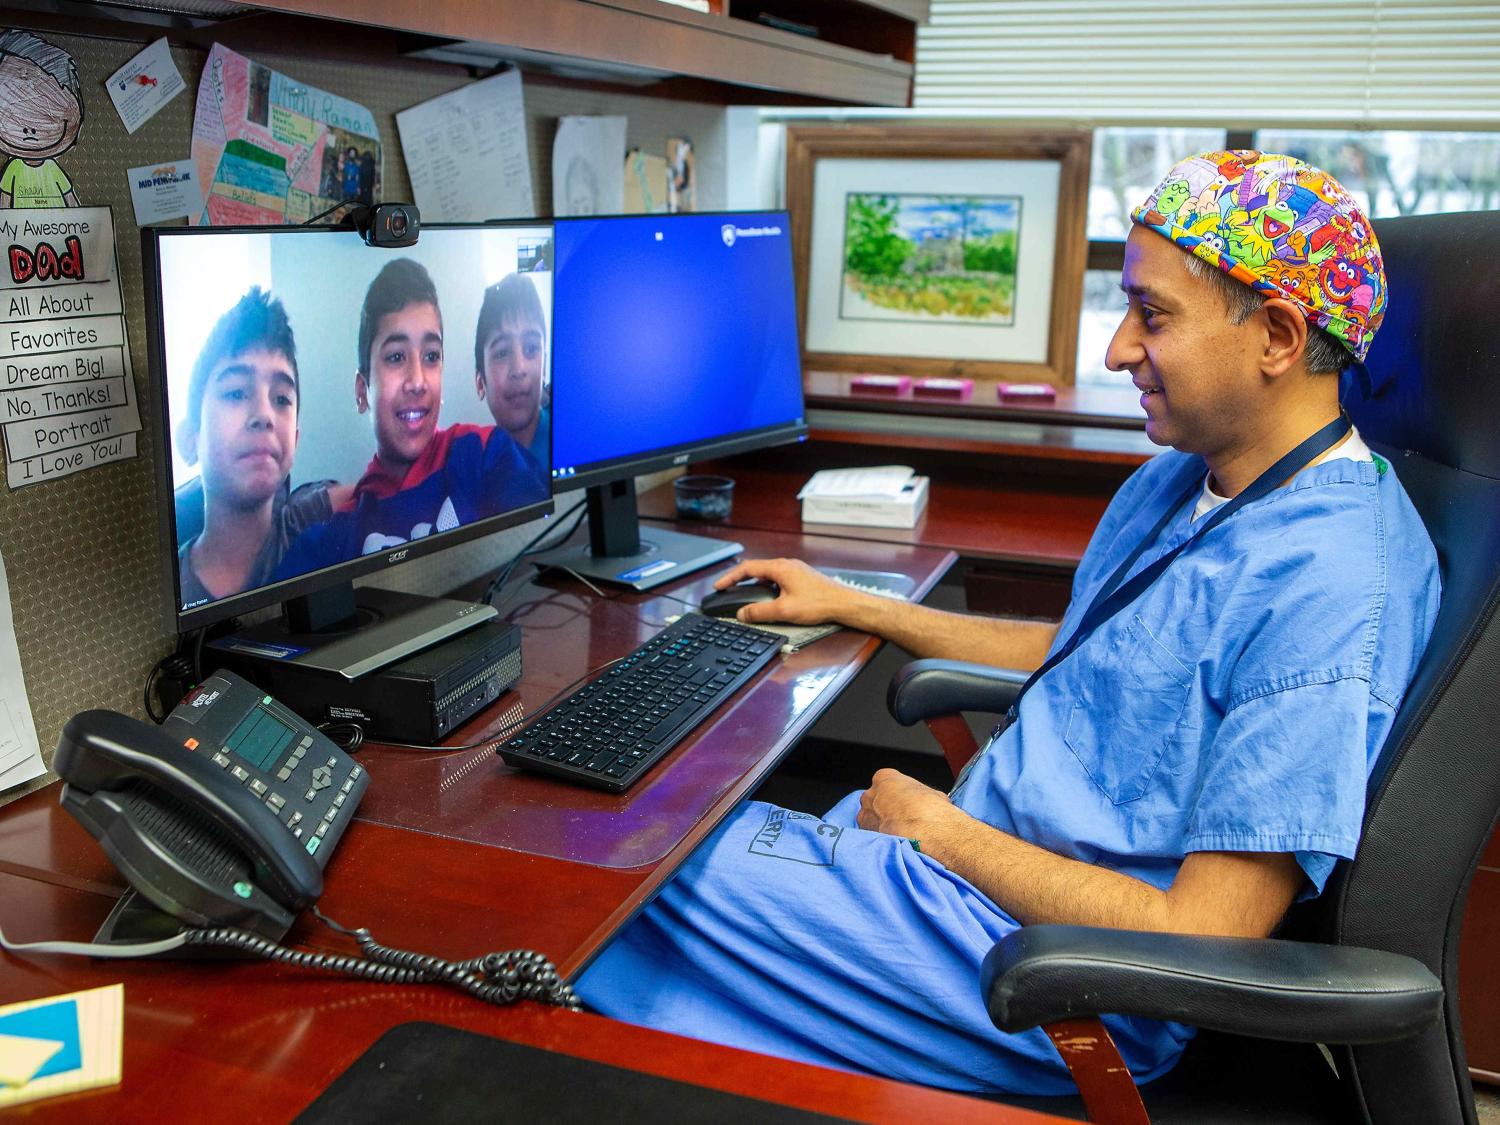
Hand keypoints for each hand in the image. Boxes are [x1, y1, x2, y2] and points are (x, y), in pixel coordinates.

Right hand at [712, 557, 862, 625]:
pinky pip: (778, 579)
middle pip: (756, 569)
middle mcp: (786, 565)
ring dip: (754, 583)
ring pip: (767, 574)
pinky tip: (768, 598)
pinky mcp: (801, 578)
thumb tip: (743, 614)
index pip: (747, 568)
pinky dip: (766, 586)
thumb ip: (760, 612)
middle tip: (727, 590)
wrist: (843, 603)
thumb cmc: (819, 603)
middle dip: (739, 580)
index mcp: (779, 568)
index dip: (730, 577)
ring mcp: (795, 571)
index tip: (719, 586)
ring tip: (744, 595)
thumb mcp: (784, 610)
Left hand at [856, 768, 958, 844]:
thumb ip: (920, 796)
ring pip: (870, 820)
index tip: (903, 803)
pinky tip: (896, 843)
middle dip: (884, 810)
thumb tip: (926, 803)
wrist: (926, 832)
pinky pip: (871, 836)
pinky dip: (880, 840)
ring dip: (881, 826)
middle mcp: (870, 794)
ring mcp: (865, 815)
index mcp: (884, 777)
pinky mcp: (866, 835)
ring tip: (899, 833)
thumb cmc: (930, 809)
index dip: (895, 795)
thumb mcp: (932, 794)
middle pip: (873, 801)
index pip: (884, 783)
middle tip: (900, 819)